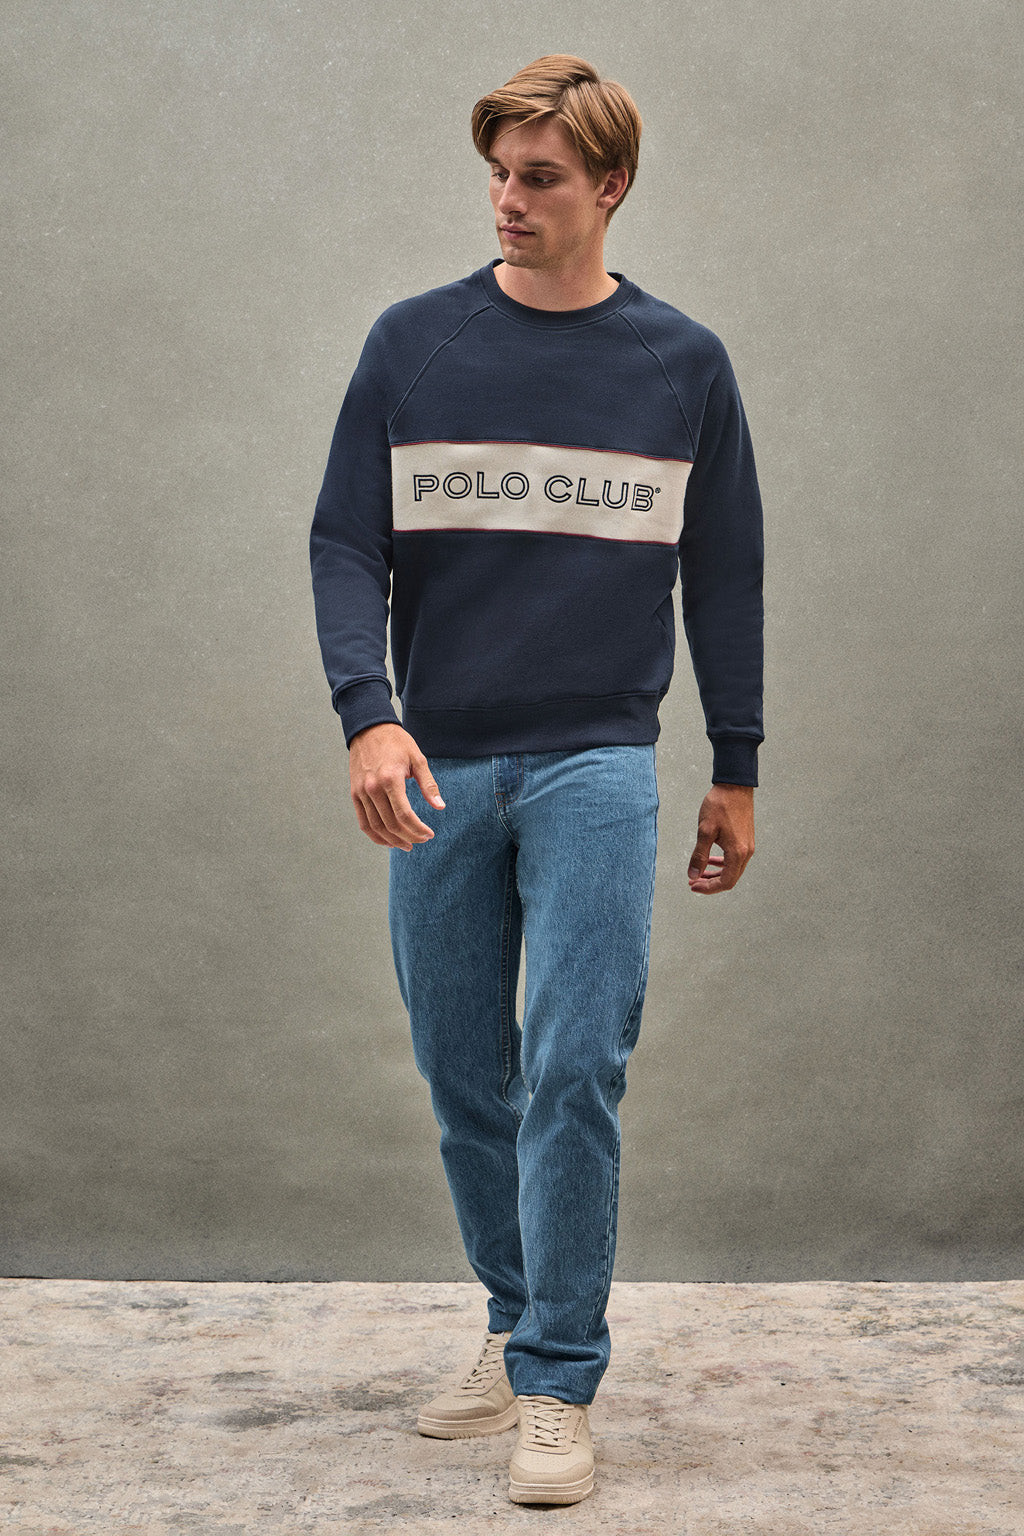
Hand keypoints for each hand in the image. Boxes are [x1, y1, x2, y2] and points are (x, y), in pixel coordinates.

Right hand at [348, 723, 444, 851]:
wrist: (369, 729)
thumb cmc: (396, 743)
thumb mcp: (418, 759)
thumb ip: (429, 784)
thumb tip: (440, 806)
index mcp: (390, 779)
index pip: (405, 815)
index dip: (418, 829)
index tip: (429, 835)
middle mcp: (373, 788)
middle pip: (391, 824)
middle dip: (409, 837)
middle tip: (421, 841)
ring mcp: (361, 792)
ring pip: (376, 827)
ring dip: (392, 840)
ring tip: (406, 845)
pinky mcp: (354, 794)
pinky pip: (363, 822)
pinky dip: (375, 835)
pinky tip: (388, 840)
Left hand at [687, 783, 754, 893]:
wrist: (735, 786)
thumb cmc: (720, 806)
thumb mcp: (704, 831)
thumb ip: (699, 856)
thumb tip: (692, 875)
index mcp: (737, 852)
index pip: (726, 882)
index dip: (708, 888)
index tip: (692, 885)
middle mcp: (746, 852)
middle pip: (730, 878)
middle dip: (710, 883)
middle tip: (692, 882)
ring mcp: (747, 846)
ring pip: (732, 870)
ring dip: (715, 874)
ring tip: (698, 873)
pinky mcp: (745, 840)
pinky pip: (734, 859)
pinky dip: (722, 864)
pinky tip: (710, 860)